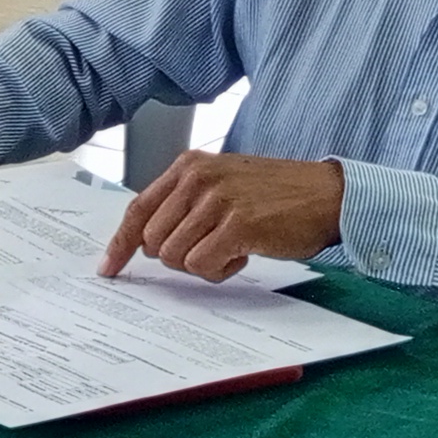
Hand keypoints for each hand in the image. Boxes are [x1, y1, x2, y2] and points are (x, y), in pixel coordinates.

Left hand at [102, 151, 347, 282]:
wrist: (328, 194)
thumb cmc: (276, 195)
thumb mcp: (222, 186)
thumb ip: (183, 204)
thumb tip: (143, 240)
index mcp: (189, 166)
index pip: (138, 209)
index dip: (120, 243)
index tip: (108, 267)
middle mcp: (198, 178)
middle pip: (152, 240)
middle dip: (177, 255)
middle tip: (213, 247)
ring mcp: (217, 200)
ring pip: (174, 256)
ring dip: (203, 263)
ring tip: (233, 246)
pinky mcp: (237, 225)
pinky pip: (202, 266)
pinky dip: (220, 270)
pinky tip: (243, 255)